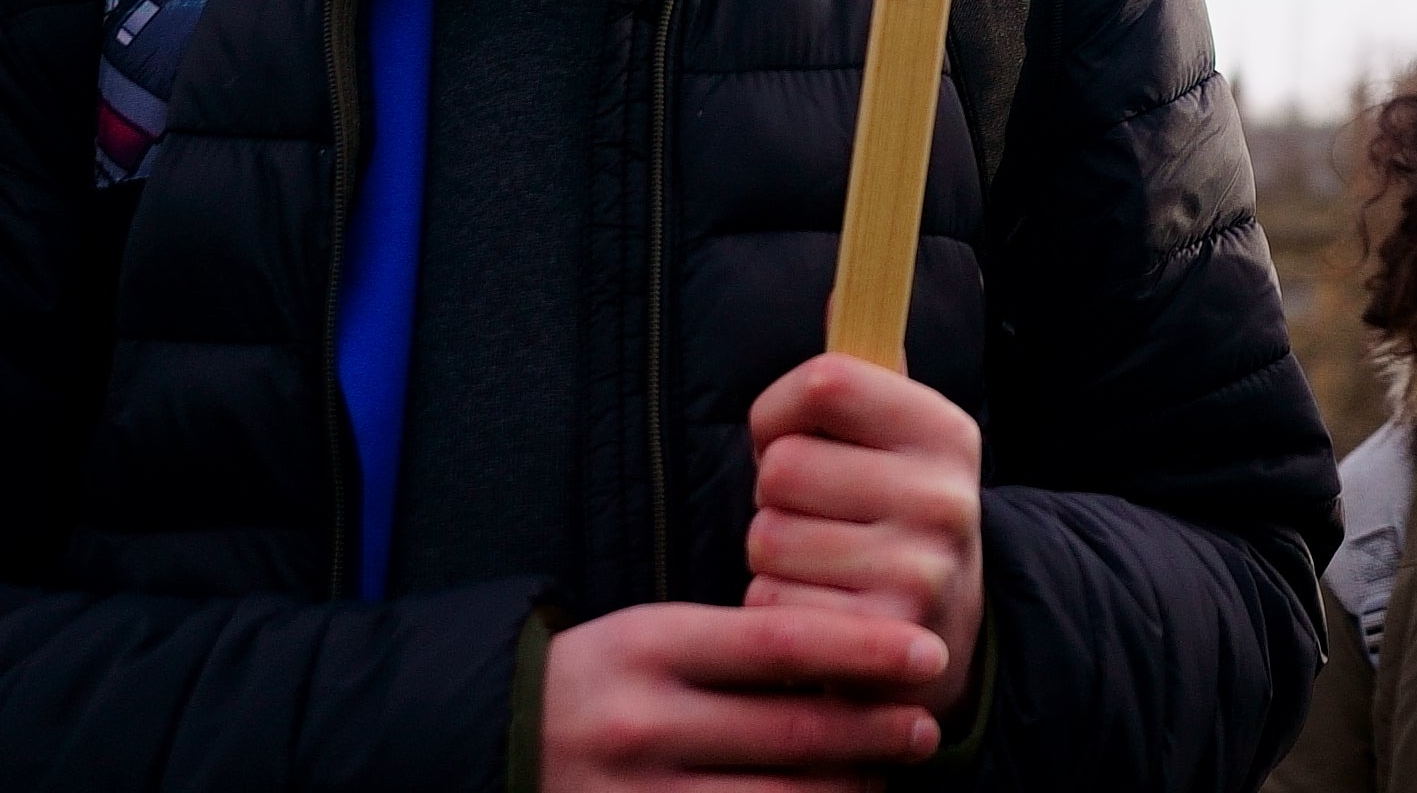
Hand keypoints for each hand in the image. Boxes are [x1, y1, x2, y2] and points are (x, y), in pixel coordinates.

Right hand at [539, 600, 945, 791]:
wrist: (487, 741)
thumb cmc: (598, 681)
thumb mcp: (654, 639)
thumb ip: (740, 648)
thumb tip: (860, 659)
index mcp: (650, 646)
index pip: (783, 644)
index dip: (866, 652)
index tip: (929, 655)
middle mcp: (640, 722)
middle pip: (790, 732)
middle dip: (872, 734)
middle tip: (926, 728)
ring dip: (844, 792)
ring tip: (885, 779)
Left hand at [744, 355, 986, 719]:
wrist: (941, 634)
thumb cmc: (893, 518)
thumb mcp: (899, 443)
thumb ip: (865, 377)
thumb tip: (841, 290)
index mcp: (946, 432)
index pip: (823, 382)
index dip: (780, 411)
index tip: (793, 437)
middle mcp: (944, 497)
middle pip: (781, 468)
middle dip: (776, 497)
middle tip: (816, 517)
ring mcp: (918, 571)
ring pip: (767, 538)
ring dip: (773, 556)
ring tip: (821, 565)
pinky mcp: (877, 639)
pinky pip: (768, 601)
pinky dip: (776, 608)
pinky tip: (818, 610)